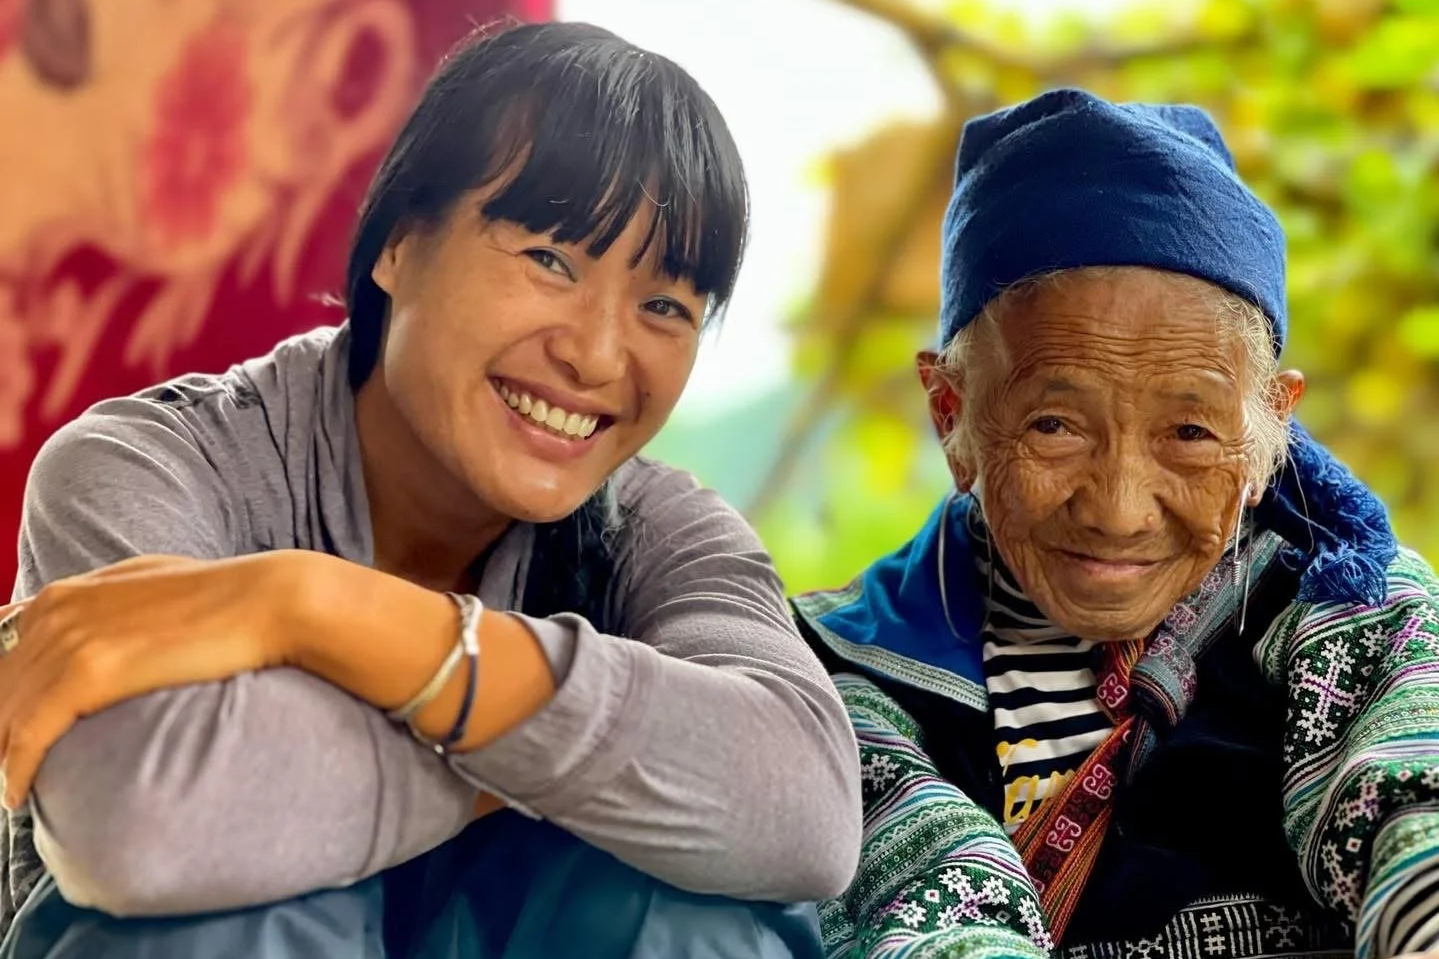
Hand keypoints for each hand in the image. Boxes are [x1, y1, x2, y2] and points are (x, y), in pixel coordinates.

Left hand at [0, 552, 312, 807]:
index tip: (7, 732)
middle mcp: (55, 614)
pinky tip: (17, 794)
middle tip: (5, 767)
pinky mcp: (88, 673)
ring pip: (5, 715)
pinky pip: (30, 733)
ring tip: (12, 789)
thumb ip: (104, 604)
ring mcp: (70, 641)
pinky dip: (16, 768)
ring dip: (2, 757)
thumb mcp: (147, 585)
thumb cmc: (222, 598)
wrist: (266, 602)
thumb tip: (91, 628)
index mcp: (63, 596)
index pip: (1, 658)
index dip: (2, 702)